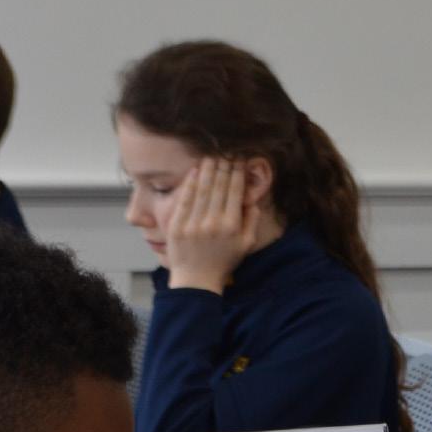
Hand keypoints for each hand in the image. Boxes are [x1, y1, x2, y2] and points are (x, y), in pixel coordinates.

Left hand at [166, 158, 260, 291]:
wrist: (196, 280)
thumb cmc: (223, 262)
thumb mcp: (245, 246)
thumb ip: (252, 222)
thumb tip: (253, 201)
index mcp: (232, 226)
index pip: (235, 191)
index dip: (237, 172)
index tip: (238, 159)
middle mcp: (214, 222)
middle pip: (219, 186)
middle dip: (223, 165)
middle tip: (225, 151)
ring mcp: (194, 223)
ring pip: (203, 189)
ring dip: (208, 169)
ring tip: (210, 155)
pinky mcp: (178, 225)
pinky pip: (185, 199)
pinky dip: (191, 182)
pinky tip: (195, 170)